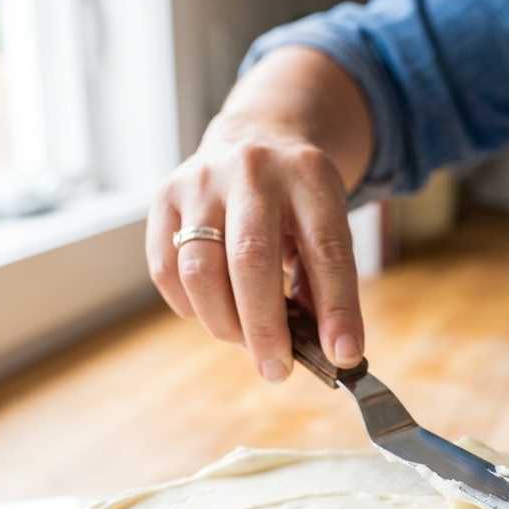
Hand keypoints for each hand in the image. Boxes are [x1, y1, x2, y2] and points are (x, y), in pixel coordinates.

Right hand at [145, 47, 373, 382]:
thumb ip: (325, 282)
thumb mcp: (327, 224)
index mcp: (308, 176)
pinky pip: (166, 270)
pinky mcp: (165, 197)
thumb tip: (327, 349)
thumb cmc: (298, 202)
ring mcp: (201, 181)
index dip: (336, 307)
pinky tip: (215, 311)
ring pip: (199, 271)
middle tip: (277, 370)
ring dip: (223, 323)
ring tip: (246, 342)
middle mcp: (252, 171)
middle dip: (265, 327)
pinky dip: (190, 306)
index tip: (343, 355)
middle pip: (250, 259)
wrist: (255, 138)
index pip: (325, 248)